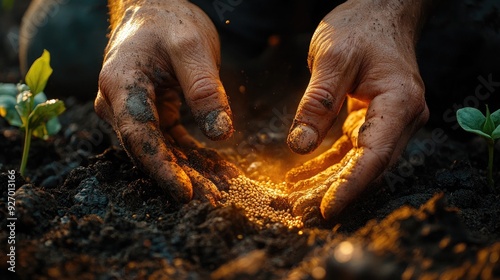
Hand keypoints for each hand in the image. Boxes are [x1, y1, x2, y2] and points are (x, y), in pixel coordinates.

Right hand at [95, 0, 235, 202]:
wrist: (154, 8)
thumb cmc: (169, 21)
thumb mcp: (192, 46)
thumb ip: (204, 88)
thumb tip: (220, 133)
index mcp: (121, 84)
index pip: (139, 135)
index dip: (161, 167)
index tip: (185, 193)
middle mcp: (118, 104)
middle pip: (150, 150)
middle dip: (183, 177)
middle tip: (215, 200)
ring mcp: (133, 112)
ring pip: (163, 151)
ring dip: (193, 171)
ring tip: (223, 189)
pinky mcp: (151, 114)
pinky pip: (172, 141)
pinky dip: (194, 156)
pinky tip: (218, 169)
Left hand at [286, 0, 429, 219]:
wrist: (380, 10)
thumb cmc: (360, 26)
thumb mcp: (333, 58)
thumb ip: (317, 103)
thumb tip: (299, 146)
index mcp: (399, 102)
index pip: (375, 155)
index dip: (351, 186)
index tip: (326, 208)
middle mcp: (400, 118)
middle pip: (365, 166)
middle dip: (332, 191)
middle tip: (299, 211)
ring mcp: (387, 121)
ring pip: (355, 163)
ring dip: (325, 182)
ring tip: (294, 200)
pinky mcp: (371, 119)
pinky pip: (348, 150)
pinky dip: (325, 164)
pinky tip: (301, 177)